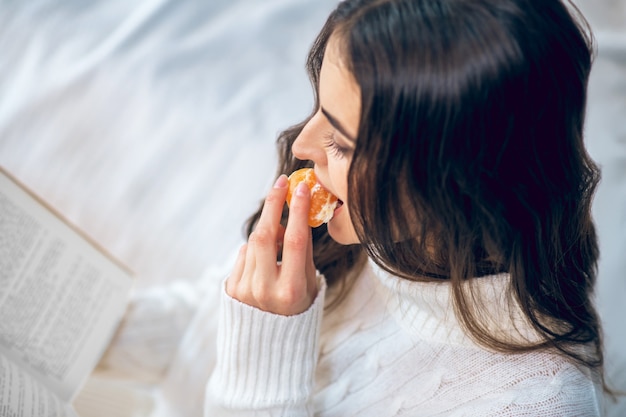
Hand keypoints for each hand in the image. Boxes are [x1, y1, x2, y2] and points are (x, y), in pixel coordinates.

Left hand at [226, 175, 317, 315]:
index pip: (294, 242)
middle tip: (281, 183)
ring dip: (267, 232)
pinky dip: (255, 249)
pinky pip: (243, 254)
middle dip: (272, 205)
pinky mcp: (231, 289)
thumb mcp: (310, 283)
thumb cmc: (298, 307)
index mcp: (291, 291)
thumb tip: (294, 215)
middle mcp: (265, 291)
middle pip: (265, 235)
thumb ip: (302, 252)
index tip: (301, 188)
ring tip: (280, 237)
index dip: (297, 211)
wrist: (270, 343)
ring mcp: (244, 291)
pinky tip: (265, 260)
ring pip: (253, 243)